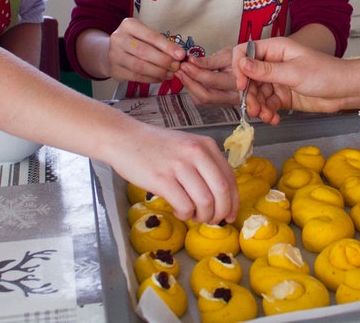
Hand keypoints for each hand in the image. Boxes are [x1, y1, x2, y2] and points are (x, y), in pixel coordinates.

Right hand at [107, 18, 184, 83]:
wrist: (114, 51)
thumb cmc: (136, 40)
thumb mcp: (145, 35)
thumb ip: (160, 43)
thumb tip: (179, 55)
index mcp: (129, 25)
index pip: (151, 36)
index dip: (167, 47)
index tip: (181, 55)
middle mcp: (118, 39)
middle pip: (144, 52)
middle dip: (163, 61)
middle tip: (176, 66)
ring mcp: (114, 55)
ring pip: (140, 66)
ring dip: (158, 72)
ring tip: (170, 74)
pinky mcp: (115, 70)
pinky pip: (136, 77)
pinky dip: (151, 79)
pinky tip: (160, 78)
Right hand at [111, 121, 238, 223]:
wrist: (125, 139)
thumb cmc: (157, 146)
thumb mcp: (187, 146)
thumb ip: (205, 164)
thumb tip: (222, 196)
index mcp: (206, 145)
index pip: (230, 178)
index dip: (233, 201)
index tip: (231, 214)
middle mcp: (196, 153)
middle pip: (222, 191)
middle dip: (221, 212)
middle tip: (213, 220)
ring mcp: (179, 166)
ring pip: (205, 202)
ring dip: (202, 216)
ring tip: (193, 215)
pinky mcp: (162, 179)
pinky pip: (184, 206)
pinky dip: (185, 215)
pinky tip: (178, 210)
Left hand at [178, 47, 239, 105]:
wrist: (251, 67)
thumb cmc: (241, 58)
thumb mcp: (229, 54)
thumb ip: (209, 61)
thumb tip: (191, 60)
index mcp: (239, 82)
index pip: (212, 80)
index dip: (196, 72)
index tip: (185, 63)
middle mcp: (234, 97)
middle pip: (206, 96)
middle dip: (189, 83)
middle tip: (180, 69)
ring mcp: (227, 103)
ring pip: (203, 101)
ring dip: (189, 87)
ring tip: (182, 72)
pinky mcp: (221, 103)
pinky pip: (204, 101)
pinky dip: (193, 90)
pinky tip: (189, 79)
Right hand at [232, 37, 355, 123]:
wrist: (347, 91)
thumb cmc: (326, 73)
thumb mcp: (294, 72)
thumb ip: (266, 70)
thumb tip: (242, 64)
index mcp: (275, 49)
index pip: (245, 52)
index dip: (239, 68)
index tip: (241, 86)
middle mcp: (273, 63)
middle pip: (248, 77)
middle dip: (249, 94)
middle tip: (254, 109)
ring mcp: (278, 80)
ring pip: (257, 93)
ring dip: (258, 106)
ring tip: (266, 117)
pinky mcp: (283, 96)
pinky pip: (268, 104)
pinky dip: (268, 112)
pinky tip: (273, 119)